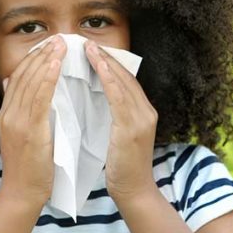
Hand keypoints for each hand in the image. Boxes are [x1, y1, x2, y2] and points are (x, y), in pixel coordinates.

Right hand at [0, 36, 66, 209]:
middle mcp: (8, 115)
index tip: (48, 45)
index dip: (32, 60)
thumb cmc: (30, 171)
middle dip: (40, 54)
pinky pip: (38, 98)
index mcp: (6, 115)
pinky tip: (56, 64)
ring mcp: (16, 121)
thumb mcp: (23, 139)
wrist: (22, 195)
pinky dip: (46, 78)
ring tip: (60, 44)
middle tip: (57, 38)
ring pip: (30, 82)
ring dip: (46, 60)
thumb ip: (27, 118)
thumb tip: (35, 100)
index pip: (18, 79)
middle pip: (23, 75)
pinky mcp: (29, 130)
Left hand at [84, 39, 157, 201]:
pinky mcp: (132, 129)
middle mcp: (146, 111)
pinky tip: (98, 67)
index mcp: (142, 112)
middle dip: (106, 57)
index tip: (92, 49)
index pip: (125, 80)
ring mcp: (141, 119)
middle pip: (126, 76)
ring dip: (105, 63)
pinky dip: (109, 80)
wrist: (133, 191)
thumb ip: (111, 116)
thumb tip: (92, 99)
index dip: (109, 63)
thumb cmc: (120, 167)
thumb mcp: (116, 136)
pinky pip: (120, 98)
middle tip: (86, 41)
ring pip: (123, 83)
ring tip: (88, 48)